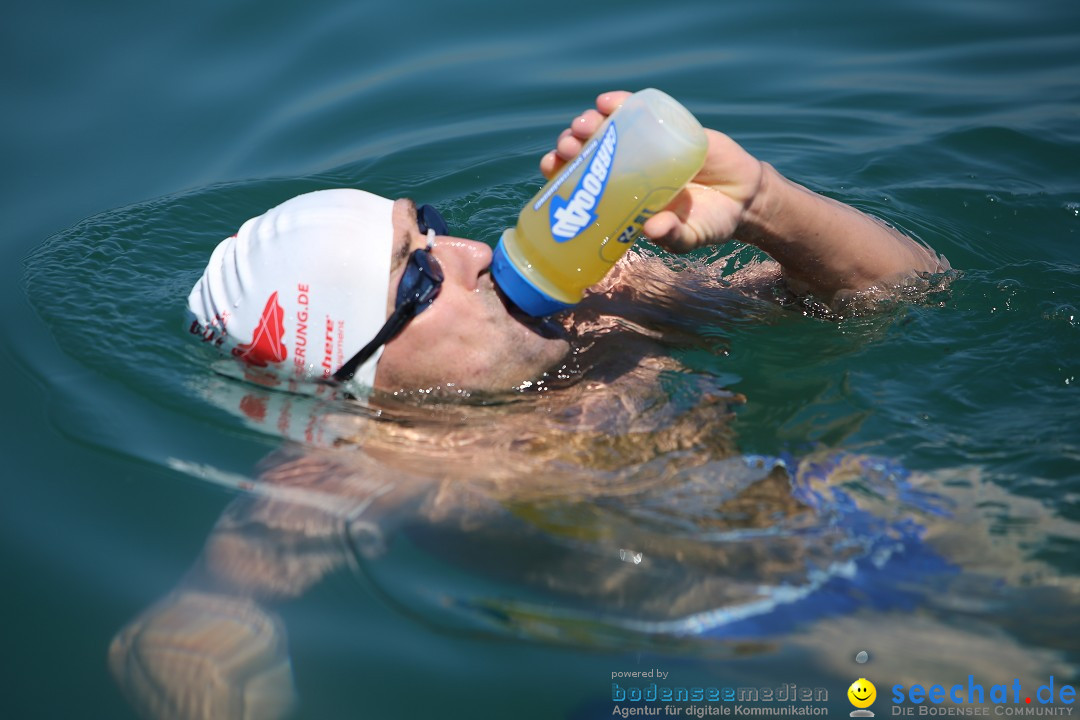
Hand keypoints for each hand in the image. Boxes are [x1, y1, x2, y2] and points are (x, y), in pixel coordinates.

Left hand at [540, 91, 765, 253]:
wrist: (745, 197)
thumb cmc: (709, 222)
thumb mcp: (689, 236)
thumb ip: (673, 236)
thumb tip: (651, 230)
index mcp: (623, 196)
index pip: (581, 181)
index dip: (561, 171)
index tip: (550, 165)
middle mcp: (628, 168)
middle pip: (588, 151)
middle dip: (571, 145)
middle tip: (567, 146)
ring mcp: (645, 145)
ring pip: (607, 128)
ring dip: (588, 123)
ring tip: (583, 125)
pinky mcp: (668, 126)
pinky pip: (638, 110)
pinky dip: (620, 103)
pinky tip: (606, 102)